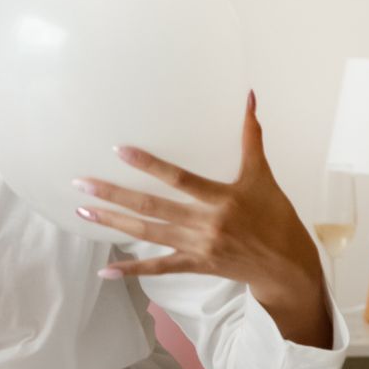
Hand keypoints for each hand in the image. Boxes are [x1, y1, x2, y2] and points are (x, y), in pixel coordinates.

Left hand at [72, 94, 325, 309]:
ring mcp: (197, 247)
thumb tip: (250, 98)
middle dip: (114, 195)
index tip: (119, 151)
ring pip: (148, 233)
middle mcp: (207, 224)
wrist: (287, 265)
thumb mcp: (263, 176)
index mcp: (223, 198)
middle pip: (152, 207)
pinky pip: (158, 268)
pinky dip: (131, 269)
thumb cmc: (276, 216)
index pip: (179, 178)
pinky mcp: (194, 264)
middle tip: (81, 184)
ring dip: (113, 222)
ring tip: (83, 210)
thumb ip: (251, 137)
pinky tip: (105, 269)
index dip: (149, 164)